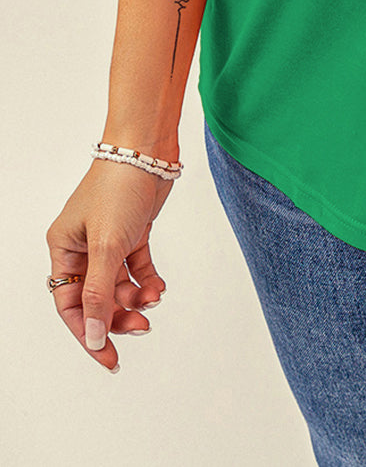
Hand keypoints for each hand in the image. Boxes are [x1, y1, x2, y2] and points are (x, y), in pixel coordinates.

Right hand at [46, 159, 172, 372]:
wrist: (148, 149)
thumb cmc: (118, 187)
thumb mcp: (107, 246)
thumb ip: (100, 294)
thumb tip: (94, 336)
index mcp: (63, 249)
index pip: (70, 304)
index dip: (88, 333)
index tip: (108, 357)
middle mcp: (83, 246)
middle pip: (97, 298)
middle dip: (117, 316)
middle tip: (140, 329)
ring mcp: (108, 239)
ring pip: (119, 284)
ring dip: (136, 298)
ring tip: (154, 300)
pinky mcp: (133, 231)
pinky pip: (137, 267)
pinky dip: (148, 280)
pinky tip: (159, 287)